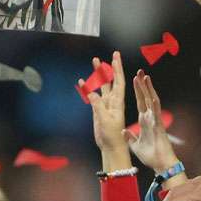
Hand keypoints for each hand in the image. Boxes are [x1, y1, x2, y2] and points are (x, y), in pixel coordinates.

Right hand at [85, 52, 130, 169]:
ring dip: (98, 74)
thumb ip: (98, 106)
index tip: (116, 57)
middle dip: (109, 66)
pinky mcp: (98, 109)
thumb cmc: (112, 135)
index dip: (117, 68)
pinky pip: (92, 96)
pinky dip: (87, 88)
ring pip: (101, 85)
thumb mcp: (106, 120)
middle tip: (110, 54)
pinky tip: (82, 81)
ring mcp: (105, 104)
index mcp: (118, 101)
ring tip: (95, 62)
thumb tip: (92, 92)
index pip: (119, 81)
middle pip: (111, 79)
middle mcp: (113, 100)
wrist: (110, 146)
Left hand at [126, 71, 178, 171]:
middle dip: (142, 85)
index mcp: (144, 121)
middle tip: (139, 71)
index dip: (137, 91)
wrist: (160, 164)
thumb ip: (130, 137)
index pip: (140, 102)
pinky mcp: (158, 125)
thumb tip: (124, 131)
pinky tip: (153, 94)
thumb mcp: (135, 145)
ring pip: (151, 100)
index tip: (133, 79)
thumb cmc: (150, 156)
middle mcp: (150, 117)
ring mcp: (155, 120)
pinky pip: (156, 112)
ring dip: (148, 89)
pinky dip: (154, 103)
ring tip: (145, 76)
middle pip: (145, 97)